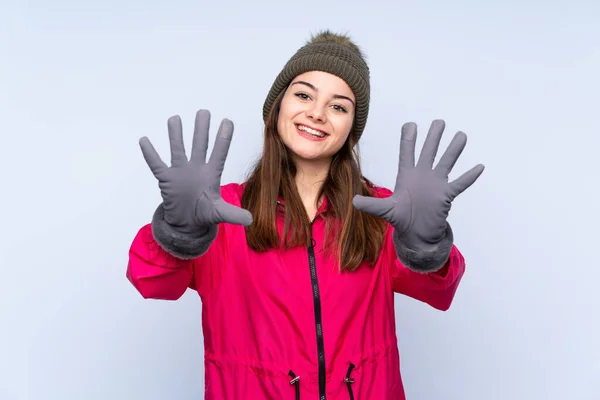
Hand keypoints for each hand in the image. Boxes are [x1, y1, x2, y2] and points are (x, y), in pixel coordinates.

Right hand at [139, 109, 251, 233]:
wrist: (187, 223)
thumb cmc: (205, 213)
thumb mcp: (219, 213)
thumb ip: (233, 214)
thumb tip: (250, 220)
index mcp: (211, 173)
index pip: (219, 152)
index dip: (223, 138)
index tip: (227, 121)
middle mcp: (196, 168)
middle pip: (199, 145)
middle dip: (201, 129)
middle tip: (203, 112)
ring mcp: (180, 172)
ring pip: (178, 149)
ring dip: (176, 135)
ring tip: (174, 118)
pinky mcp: (166, 179)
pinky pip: (157, 164)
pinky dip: (150, 153)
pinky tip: (144, 140)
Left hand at [353, 120, 483, 245]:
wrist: (417, 234)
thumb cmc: (401, 219)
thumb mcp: (385, 211)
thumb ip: (371, 204)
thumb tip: (354, 202)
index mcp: (407, 176)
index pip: (407, 154)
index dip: (408, 139)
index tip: (411, 124)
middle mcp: (422, 176)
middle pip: (428, 152)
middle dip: (433, 137)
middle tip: (439, 122)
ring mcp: (435, 185)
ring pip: (446, 163)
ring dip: (453, 150)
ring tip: (461, 135)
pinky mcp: (446, 196)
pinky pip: (459, 184)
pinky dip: (469, 176)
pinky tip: (479, 167)